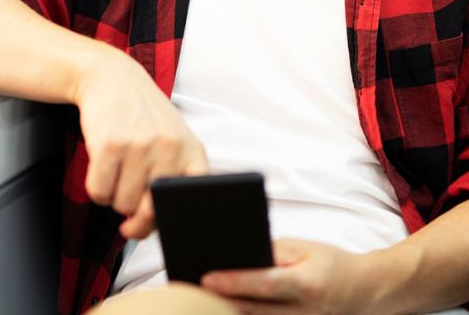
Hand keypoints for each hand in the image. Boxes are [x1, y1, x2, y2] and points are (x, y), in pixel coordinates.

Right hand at [70, 48, 207, 238]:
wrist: (109, 78)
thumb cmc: (140, 116)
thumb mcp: (172, 140)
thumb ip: (173, 179)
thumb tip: (150, 225)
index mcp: (192, 152)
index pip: (191, 202)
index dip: (172, 219)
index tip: (157, 222)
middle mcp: (169, 150)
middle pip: (149, 211)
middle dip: (134, 214)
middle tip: (128, 201)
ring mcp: (139, 146)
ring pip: (121, 204)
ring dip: (113, 198)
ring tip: (115, 174)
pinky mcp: (109, 144)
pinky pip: (98, 191)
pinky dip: (96, 189)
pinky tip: (101, 170)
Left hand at [201, 239, 386, 314]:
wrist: (365, 290)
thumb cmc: (331, 264)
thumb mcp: (302, 248)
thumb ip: (270, 253)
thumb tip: (236, 255)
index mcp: (307, 283)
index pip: (266, 284)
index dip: (235, 282)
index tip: (207, 278)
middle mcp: (305, 310)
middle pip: (256, 310)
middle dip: (222, 301)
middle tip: (192, 290)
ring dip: (230, 312)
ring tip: (201, 300)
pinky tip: (226, 307)